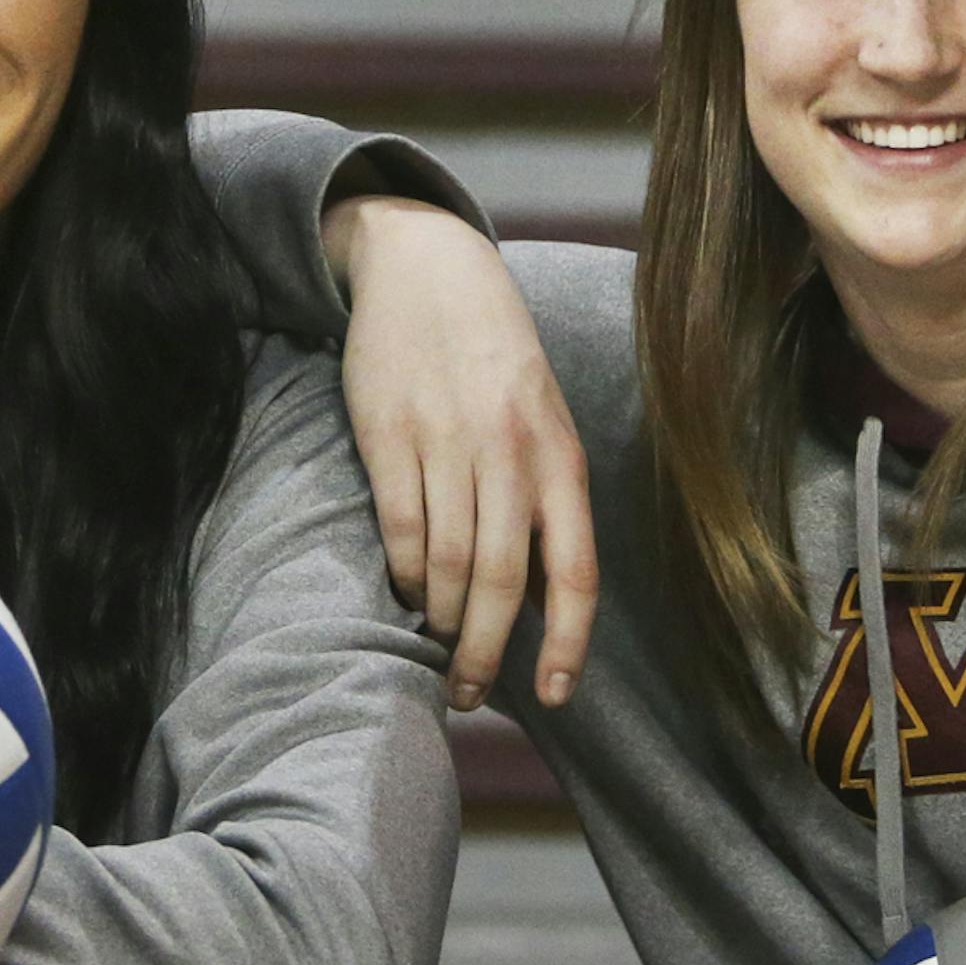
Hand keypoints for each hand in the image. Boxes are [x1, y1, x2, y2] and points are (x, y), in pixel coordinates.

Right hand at [324, 195, 595, 709]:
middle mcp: (510, 455)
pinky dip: (406, 573)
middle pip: (503, 583)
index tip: (552, 696)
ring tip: (440, 643)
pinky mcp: (388, 435)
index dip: (568, 643)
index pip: (577, 571)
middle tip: (467, 694)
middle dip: (486, 654)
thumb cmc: (495, 358)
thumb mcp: (543, 420)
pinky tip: (409, 589)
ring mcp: (447, 444)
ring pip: (449, 565)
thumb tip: (544, 599)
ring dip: (444, 619)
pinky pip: (400, 529)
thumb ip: (546, 500)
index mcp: (561, 457)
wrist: (427, 268)